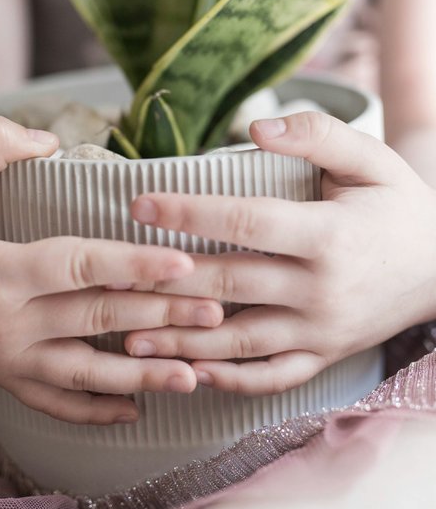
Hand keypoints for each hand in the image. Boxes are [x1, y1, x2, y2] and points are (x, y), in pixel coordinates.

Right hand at [0, 117, 221, 423]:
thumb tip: (53, 140)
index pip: (77, 267)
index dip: (132, 264)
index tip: (183, 262)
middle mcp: (2, 325)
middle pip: (95, 320)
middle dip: (160, 316)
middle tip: (217, 311)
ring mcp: (2, 359)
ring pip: (84, 374)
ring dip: (143, 376)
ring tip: (196, 375)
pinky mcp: (1, 376)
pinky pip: (53, 402)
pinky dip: (94, 410)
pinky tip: (135, 410)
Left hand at [125, 112, 435, 394]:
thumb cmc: (399, 205)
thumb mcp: (371, 158)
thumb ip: (316, 134)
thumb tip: (253, 127)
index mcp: (329, 235)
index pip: (246, 222)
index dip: (189, 212)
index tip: (139, 203)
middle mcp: (322, 289)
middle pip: (231, 285)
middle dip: (167, 281)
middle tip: (110, 276)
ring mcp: (322, 331)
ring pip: (241, 343)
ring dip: (182, 341)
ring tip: (129, 337)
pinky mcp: (324, 356)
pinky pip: (272, 378)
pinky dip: (229, 381)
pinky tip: (189, 373)